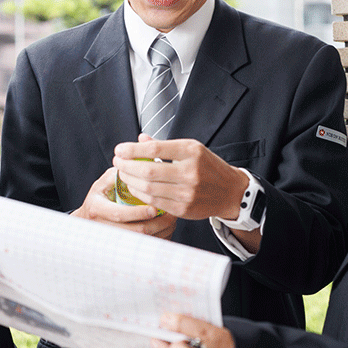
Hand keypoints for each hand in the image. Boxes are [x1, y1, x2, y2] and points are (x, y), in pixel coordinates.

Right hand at [71, 167, 176, 238]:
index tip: (155, 208)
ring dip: (160, 233)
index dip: (138, 213)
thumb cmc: (100, 198)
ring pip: (141, 243)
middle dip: (156, 225)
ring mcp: (111, 241)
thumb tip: (140, 165)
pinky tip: (167, 230)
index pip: (119, 214)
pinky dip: (158, 240)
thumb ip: (119, 174)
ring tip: (172, 221)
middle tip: (171, 216)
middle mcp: (102, 227)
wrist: (88, 220)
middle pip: (134, 232)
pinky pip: (143, 249)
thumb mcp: (103, 183)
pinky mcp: (121, 248)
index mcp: (97, 208)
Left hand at [113, 135, 248, 220]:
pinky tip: (134, 187)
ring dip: (130, 181)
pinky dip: (140, 194)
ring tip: (123, 174)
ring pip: (148, 188)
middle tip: (117, 162)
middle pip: (148, 170)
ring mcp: (187, 193)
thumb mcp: (191, 149)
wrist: (230, 191)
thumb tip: (140, 139)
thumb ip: (164, 145)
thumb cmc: (208, 167)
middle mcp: (190, 172)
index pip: (154, 148)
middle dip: (126, 166)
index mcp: (192, 152)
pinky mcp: (184, 209)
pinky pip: (154, 202)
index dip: (132, 149)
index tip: (119, 149)